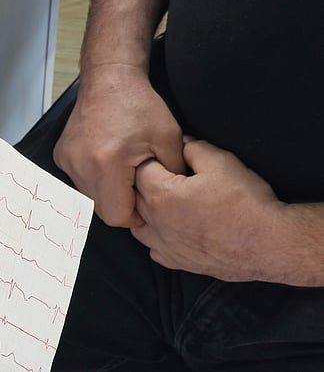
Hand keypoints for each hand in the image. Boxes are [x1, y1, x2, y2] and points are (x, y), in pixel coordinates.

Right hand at [54, 65, 184, 226]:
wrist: (110, 79)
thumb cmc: (139, 105)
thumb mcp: (169, 140)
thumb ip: (172, 177)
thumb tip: (170, 204)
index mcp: (107, 165)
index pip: (116, 216)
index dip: (134, 216)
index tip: (145, 203)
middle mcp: (81, 166)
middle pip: (101, 209)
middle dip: (121, 203)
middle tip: (138, 183)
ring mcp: (68, 161)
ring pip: (89, 197)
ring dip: (107, 192)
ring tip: (123, 168)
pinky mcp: (62, 157)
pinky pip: (80, 182)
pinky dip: (95, 179)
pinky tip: (107, 160)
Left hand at [132, 138, 283, 281]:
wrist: (269, 245)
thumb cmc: (246, 204)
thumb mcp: (221, 162)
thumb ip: (193, 148)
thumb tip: (181, 143)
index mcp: (161, 195)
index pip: (141, 170)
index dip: (154, 160)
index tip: (166, 158)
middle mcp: (155, 223)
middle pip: (135, 197)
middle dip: (146, 184)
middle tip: (166, 176)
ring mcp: (164, 245)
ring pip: (139, 225)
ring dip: (146, 212)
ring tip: (166, 202)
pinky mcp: (177, 262)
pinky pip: (154, 248)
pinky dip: (158, 237)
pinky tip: (172, 229)